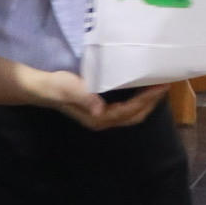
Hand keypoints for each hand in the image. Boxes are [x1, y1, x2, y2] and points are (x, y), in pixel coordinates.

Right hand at [29, 69, 168, 130]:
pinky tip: (140, 86)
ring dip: (146, 101)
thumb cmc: (54, 86)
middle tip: (165, 84)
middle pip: (135, 116)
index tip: (161, 85)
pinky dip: (137, 99)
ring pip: (131, 113)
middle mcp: (103, 120)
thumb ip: (83, 97)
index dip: (147, 100)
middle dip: (152, 102)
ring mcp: (101, 116)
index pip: (130, 111)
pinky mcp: (99, 108)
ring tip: (158, 85)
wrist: (40, 88)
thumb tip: (99, 108)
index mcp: (98, 118)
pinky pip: (125, 107)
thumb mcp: (68, 88)